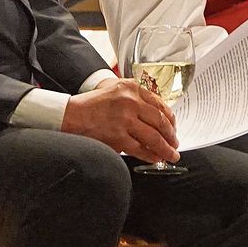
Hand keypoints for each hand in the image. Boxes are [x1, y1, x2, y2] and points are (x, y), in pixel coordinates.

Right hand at [61, 76, 178, 163]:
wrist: (71, 114)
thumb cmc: (92, 104)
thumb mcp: (116, 89)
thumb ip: (137, 97)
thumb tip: (157, 117)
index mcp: (132, 88)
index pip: (160, 105)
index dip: (171, 119)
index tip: (174, 127)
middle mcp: (131, 102)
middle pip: (160, 122)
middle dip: (171, 136)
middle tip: (175, 144)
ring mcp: (125, 119)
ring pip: (154, 137)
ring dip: (166, 149)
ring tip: (171, 155)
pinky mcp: (118, 136)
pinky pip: (140, 149)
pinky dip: (151, 155)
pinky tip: (156, 158)